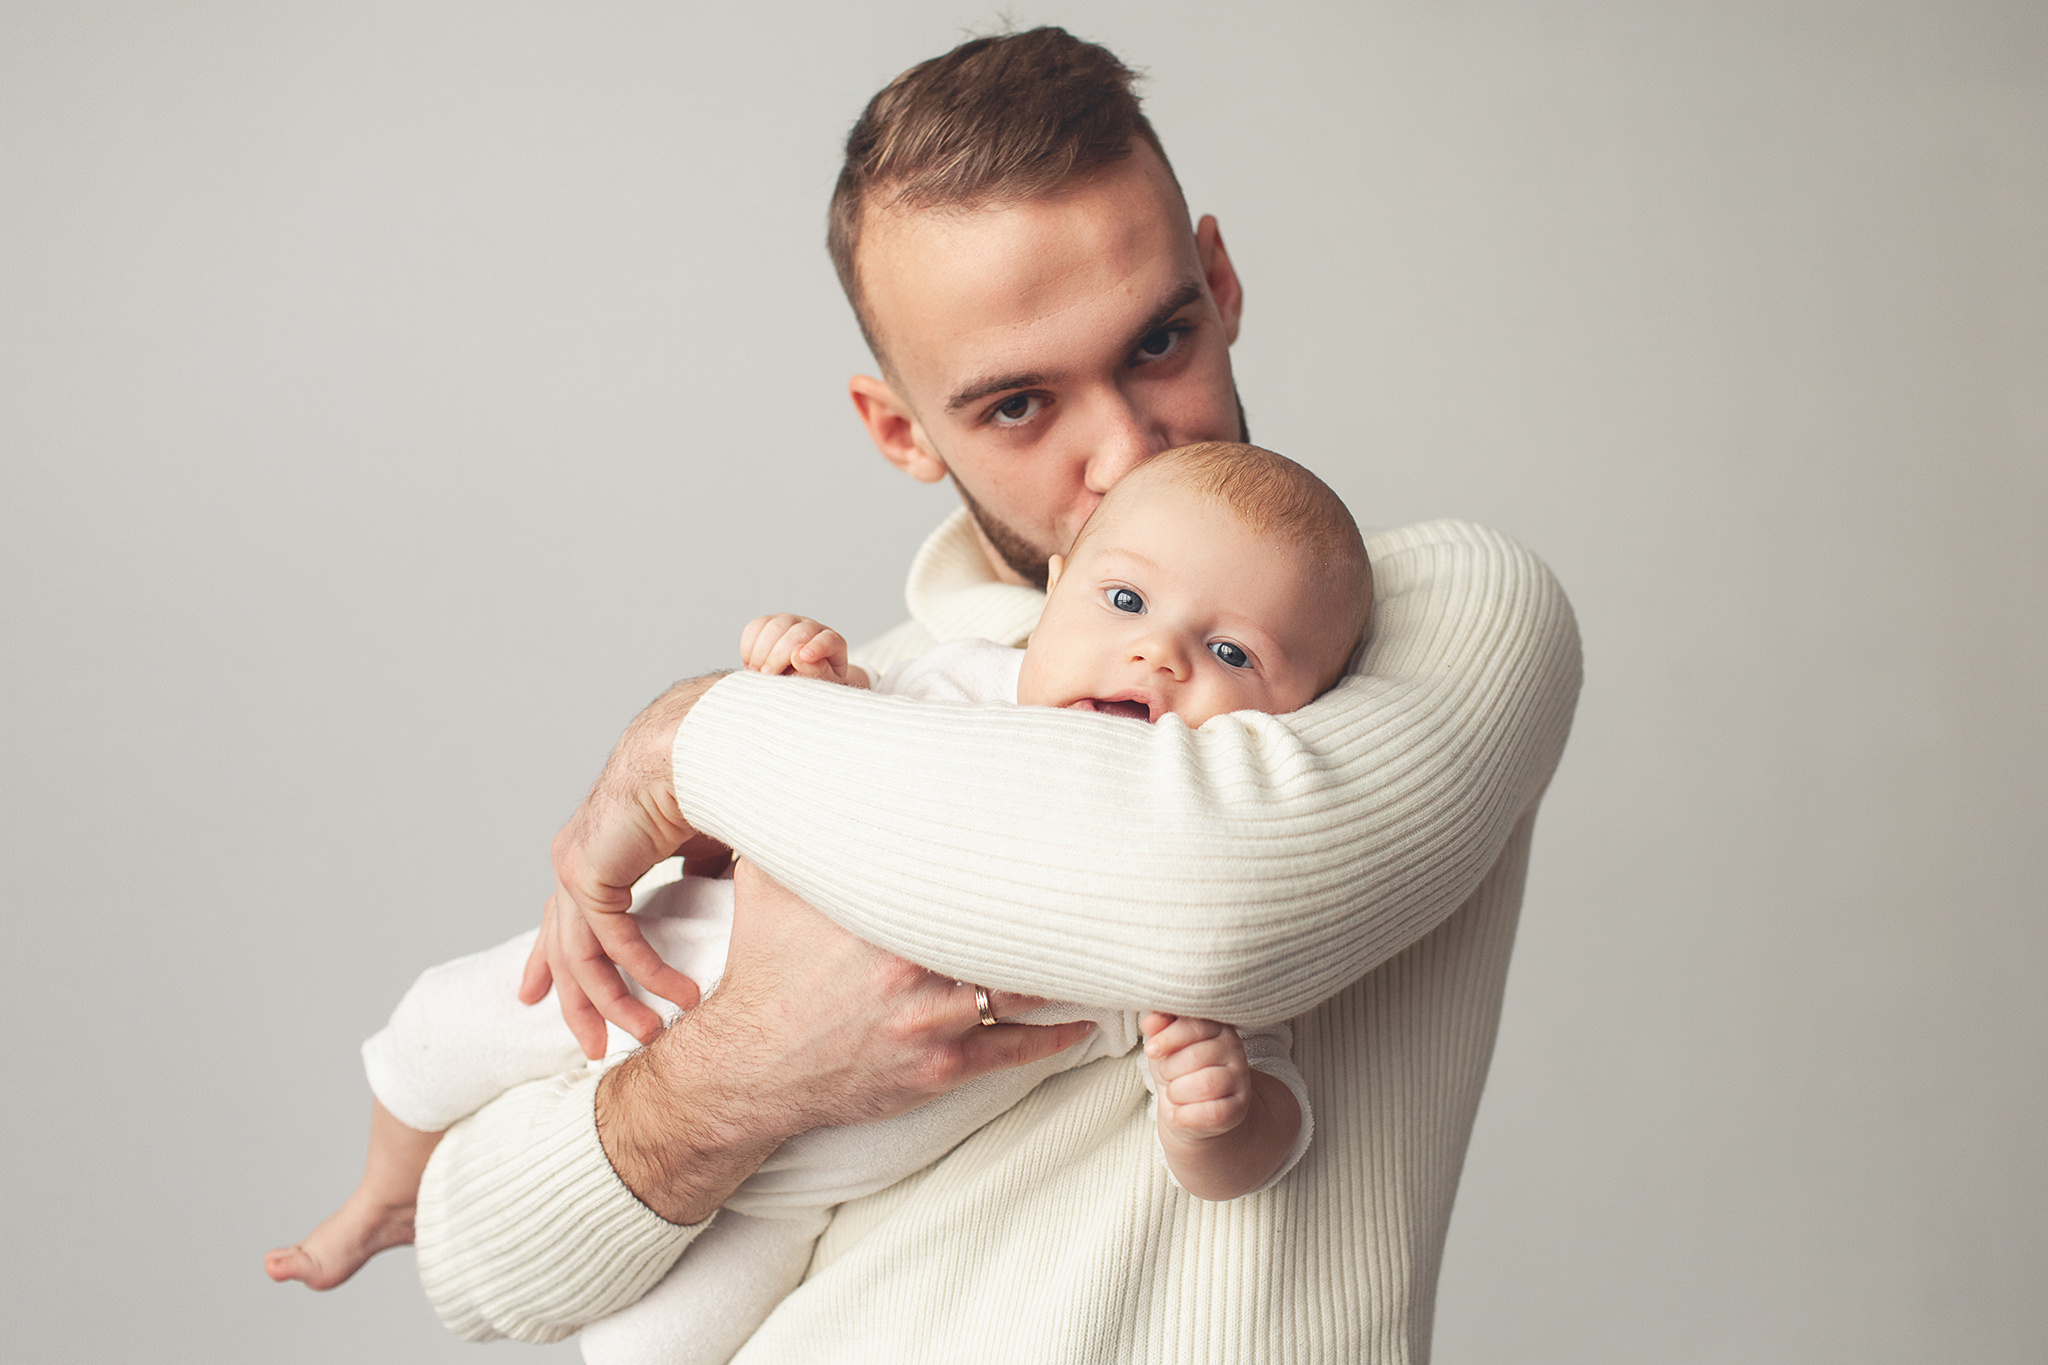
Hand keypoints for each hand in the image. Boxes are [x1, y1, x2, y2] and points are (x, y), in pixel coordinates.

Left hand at [518, 675, 724, 1057]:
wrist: (704, 742)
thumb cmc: (713, 776)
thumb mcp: (707, 838)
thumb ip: (700, 871)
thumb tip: (708, 889)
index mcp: (597, 849)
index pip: (566, 916)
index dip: (553, 959)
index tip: (538, 995)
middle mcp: (575, 859)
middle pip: (564, 947)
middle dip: (576, 1000)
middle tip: (592, 1047)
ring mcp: (574, 864)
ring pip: (581, 955)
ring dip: (615, 1000)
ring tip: (649, 1034)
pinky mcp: (587, 871)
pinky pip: (609, 940)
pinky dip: (643, 971)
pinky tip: (674, 992)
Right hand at [596, 861, 1098, 1224]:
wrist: (749, 1064)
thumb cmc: (766, 966)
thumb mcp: (769, 881)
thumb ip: (800, 821)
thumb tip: (811, 758)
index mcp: (881, 914)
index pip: (966, 873)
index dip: (1016, 852)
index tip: (1058, 831)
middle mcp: (913, 969)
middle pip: (1009, 932)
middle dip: (1058, 909)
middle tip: (1107, 882)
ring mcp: (931, 1024)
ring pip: (1023, 991)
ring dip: (1069, 971)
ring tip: (1106, 943)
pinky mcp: (939, 1071)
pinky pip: (1013, 1050)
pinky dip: (1056, 1035)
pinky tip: (1085, 1019)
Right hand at [739, 614, 867, 686]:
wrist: (798, 682)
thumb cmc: (815, 685)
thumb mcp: (823, 686)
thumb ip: (817, 672)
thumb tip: (800, 656)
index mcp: (832, 644)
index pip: (828, 640)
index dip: (817, 647)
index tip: (803, 658)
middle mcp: (812, 628)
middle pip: (797, 632)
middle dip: (778, 655)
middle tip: (768, 676)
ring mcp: (790, 623)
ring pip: (774, 626)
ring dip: (761, 651)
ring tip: (758, 673)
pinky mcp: (769, 623)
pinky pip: (755, 627)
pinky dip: (749, 646)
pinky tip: (751, 664)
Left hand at [1140, 1011, 1251, 1140]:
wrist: (1195, 1111)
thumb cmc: (1179, 1071)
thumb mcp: (1166, 1047)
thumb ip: (1159, 1029)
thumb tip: (1150, 1020)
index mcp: (1217, 1027)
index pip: (1193, 1026)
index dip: (1167, 1038)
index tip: (1151, 1050)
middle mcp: (1234, 1049)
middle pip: (1195, 1057)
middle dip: (1169, 1070)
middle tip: (1166, 1077)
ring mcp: (1239, 1079)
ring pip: (1204, 1085)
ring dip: (1177, 1093)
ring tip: (1174, 1094)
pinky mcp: (1238, 1108)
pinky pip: (1210, 1113)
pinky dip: (1184, 1115)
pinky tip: (1178, 1113)